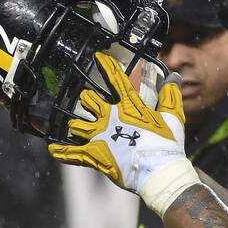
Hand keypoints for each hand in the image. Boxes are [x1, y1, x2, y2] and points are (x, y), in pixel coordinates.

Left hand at [49, 52, 186, 193]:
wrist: (158, 170)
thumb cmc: (166, 145)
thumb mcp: (173, 118)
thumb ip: (170, 98)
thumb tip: (172, 81)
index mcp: (130, 108)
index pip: (117, 81)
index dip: (108, 67)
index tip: (100, 57)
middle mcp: (111, 119)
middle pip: (91, 102)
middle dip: (88, 100)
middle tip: (87, 99)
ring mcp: (101, 137)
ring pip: (78, 125)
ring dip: (77, 125)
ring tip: (76, 125)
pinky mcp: (95, 155)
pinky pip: (73, 153)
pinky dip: (62, 152)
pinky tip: (53, 150)